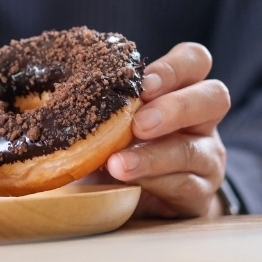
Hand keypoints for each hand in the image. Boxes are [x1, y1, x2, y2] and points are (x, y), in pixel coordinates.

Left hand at [105, 43, 230, 217]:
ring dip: (153, 155)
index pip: (195, 60)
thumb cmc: (117, 145)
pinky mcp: (200, 195)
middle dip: (175, 108)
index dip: (174, 67)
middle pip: (215, 97)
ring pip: (195, 149)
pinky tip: (125, 182)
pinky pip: (185, 186)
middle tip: (138, 123)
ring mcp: (206, 157)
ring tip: (116, 163)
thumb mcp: (110, 119)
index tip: (143, 83)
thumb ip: (100, 102)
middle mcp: (202, 119)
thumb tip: (46, 90)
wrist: (133, 201)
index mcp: (182, 88)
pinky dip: (152, 182)